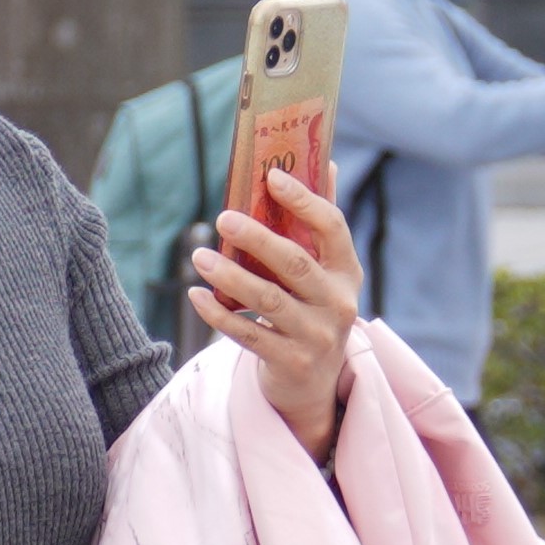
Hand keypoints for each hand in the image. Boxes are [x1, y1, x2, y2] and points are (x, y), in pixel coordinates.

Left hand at [193, 162, 362, 459]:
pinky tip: (196, 295)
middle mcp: (338, 303)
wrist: (314, 383)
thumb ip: (321, 222)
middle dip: (257, 237)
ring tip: (199, 255)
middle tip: (222, 216)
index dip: (303, 200)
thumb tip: (327, 162)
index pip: (333, 227)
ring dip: (229, 275)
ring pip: (267, 299)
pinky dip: (218, 314)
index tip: (271, 176)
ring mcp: (317, 336)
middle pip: (295, 263)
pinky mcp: (291, 362)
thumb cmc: (312, 310)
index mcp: (347, 272)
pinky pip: (247, 334)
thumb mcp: (325, 272)